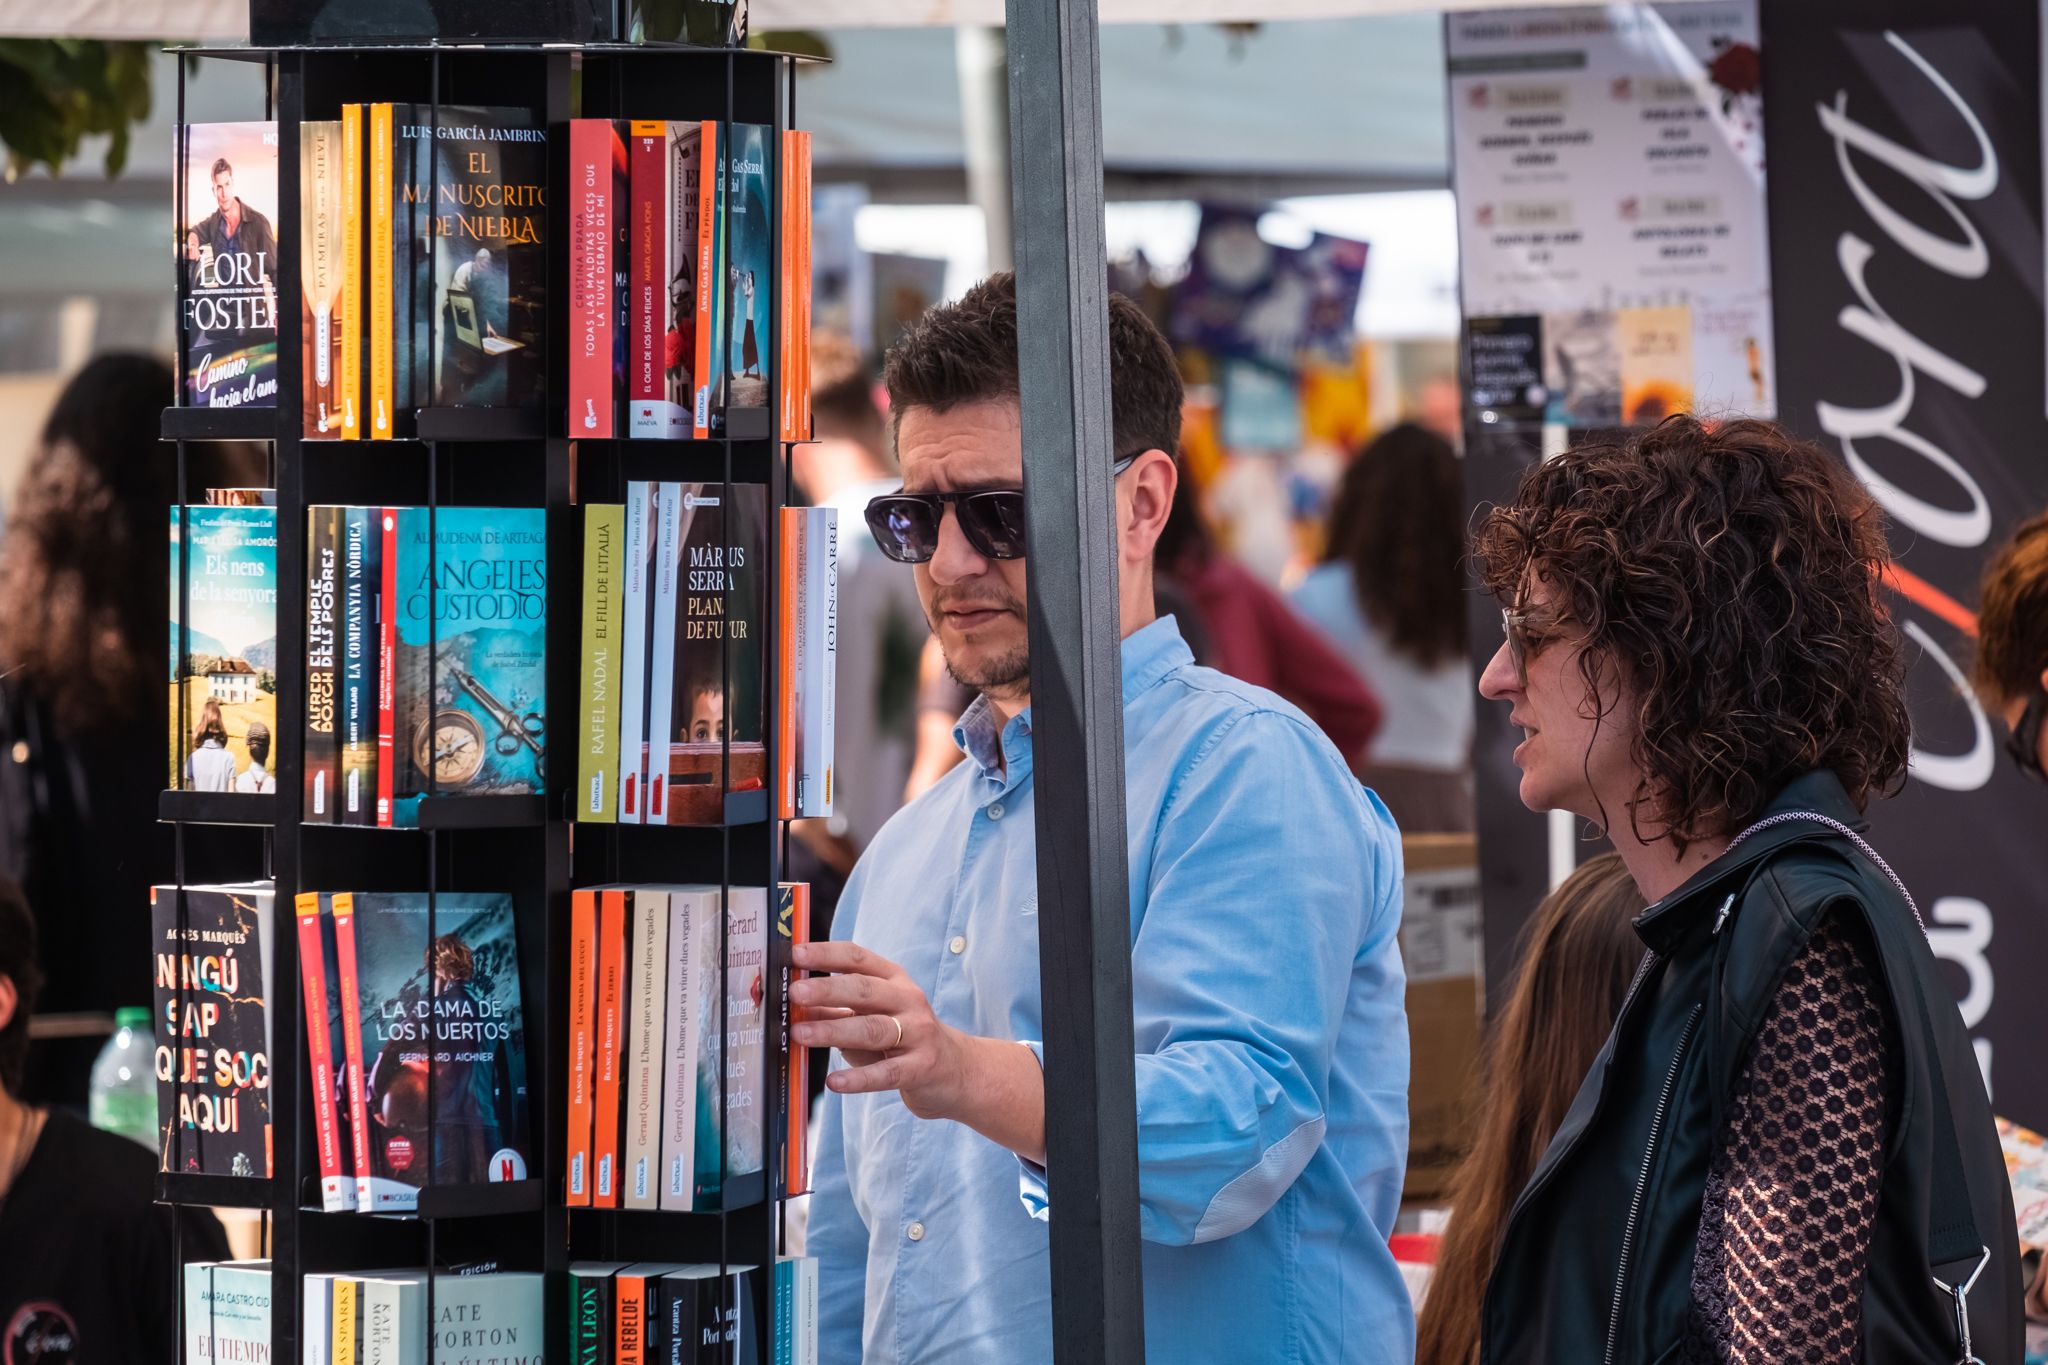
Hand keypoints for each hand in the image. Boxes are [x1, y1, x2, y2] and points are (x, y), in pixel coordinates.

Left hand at [789, 941, 970, 1120]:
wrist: (956, 1069)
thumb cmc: (902, 1038)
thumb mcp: (870, 1015)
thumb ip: (834, 1008)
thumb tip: (791, 1004)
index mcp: (892, 979)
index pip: (857, 958)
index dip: (826, 954)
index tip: (795, 953)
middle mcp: (908, 1000)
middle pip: (864, 990)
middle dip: (827, 989)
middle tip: (795, 993)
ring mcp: (918, 1033)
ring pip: (872, 1028)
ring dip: (834, 1029)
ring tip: (801, 1034)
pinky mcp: (921, 1068)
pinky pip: (887, 1073)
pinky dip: (859, 1078)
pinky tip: (834, 1082)